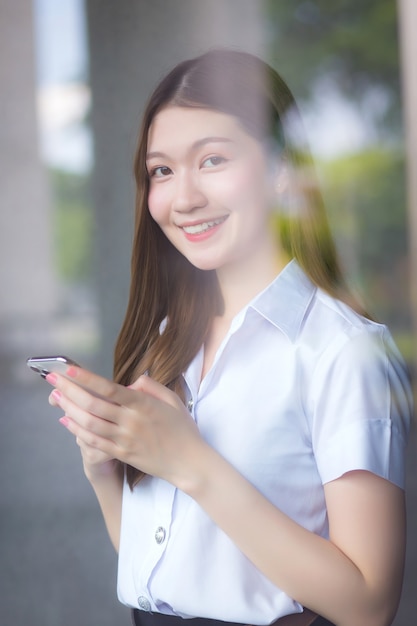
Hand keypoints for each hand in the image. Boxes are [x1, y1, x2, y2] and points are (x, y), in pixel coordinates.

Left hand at [46, 366, 203, 487]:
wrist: (189, 462)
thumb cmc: (183, 429)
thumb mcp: (173, 400)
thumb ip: (150, 387)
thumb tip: (129, 383)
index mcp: (143, 405)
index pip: (110, 388)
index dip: (87, 379)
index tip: (70, 370)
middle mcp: (131, 421)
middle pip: (93, 404)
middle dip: (69, 390)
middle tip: (53, 379)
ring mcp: (125, 439)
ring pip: (89, 423)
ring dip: (69, 409)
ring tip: (56, 397)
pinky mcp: (122, 454)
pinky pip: (94, 442)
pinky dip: (77, 431)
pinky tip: (66, 420)